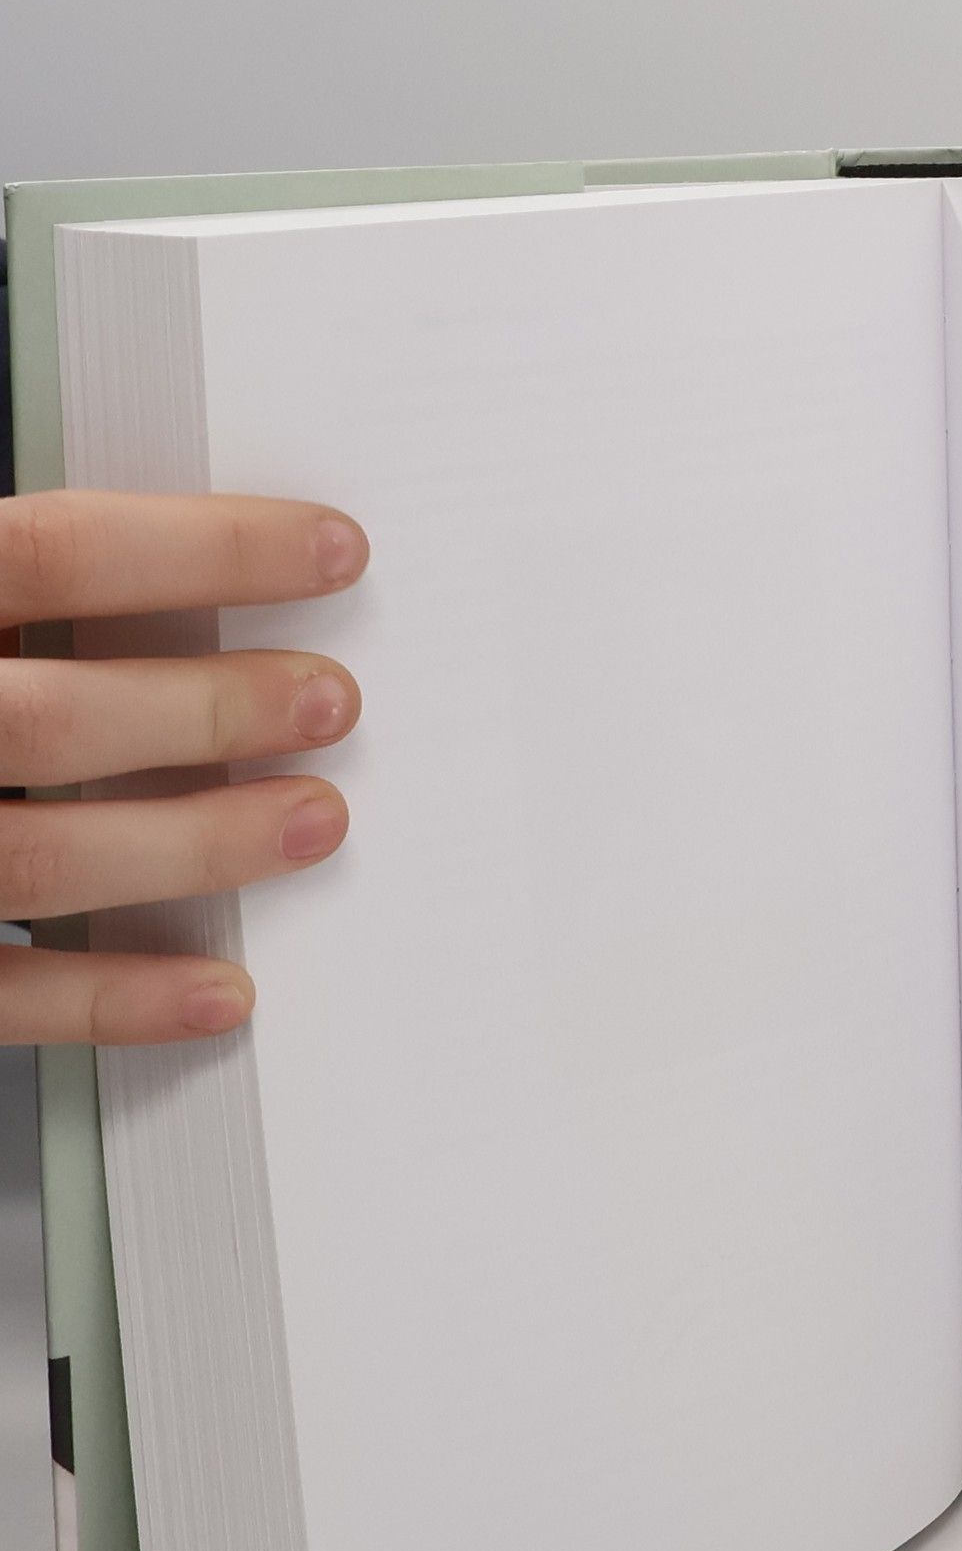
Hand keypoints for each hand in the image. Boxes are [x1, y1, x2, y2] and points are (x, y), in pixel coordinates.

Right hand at [0, 490, 366, 1045]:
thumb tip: (144, 558)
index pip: (50, 552)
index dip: (205, 550)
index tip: (329, 553)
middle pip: (56, 715)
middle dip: (215, 708)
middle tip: (331, 698)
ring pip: (41, 857)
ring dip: (196, 845)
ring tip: (312, 819)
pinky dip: (113, 999)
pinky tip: (218, 989)